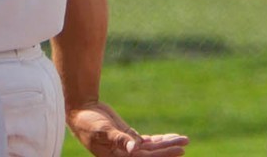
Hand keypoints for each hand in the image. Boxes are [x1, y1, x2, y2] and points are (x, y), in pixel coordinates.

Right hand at [67, 100, 188, 155]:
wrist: (81, 113)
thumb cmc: (89, 123)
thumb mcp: (103, 130)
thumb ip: (119, 139)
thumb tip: (134, 148)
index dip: (163, 155)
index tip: (180, 149)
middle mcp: (125, 156)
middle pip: (152, 154)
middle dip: (169, 149)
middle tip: (186, 142)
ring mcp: (127, 147)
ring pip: (151, 148)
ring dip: (166, 143)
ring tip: (184, 139)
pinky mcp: (128, 138)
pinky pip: (147, 142)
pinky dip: (158, 140)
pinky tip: (170, 137)